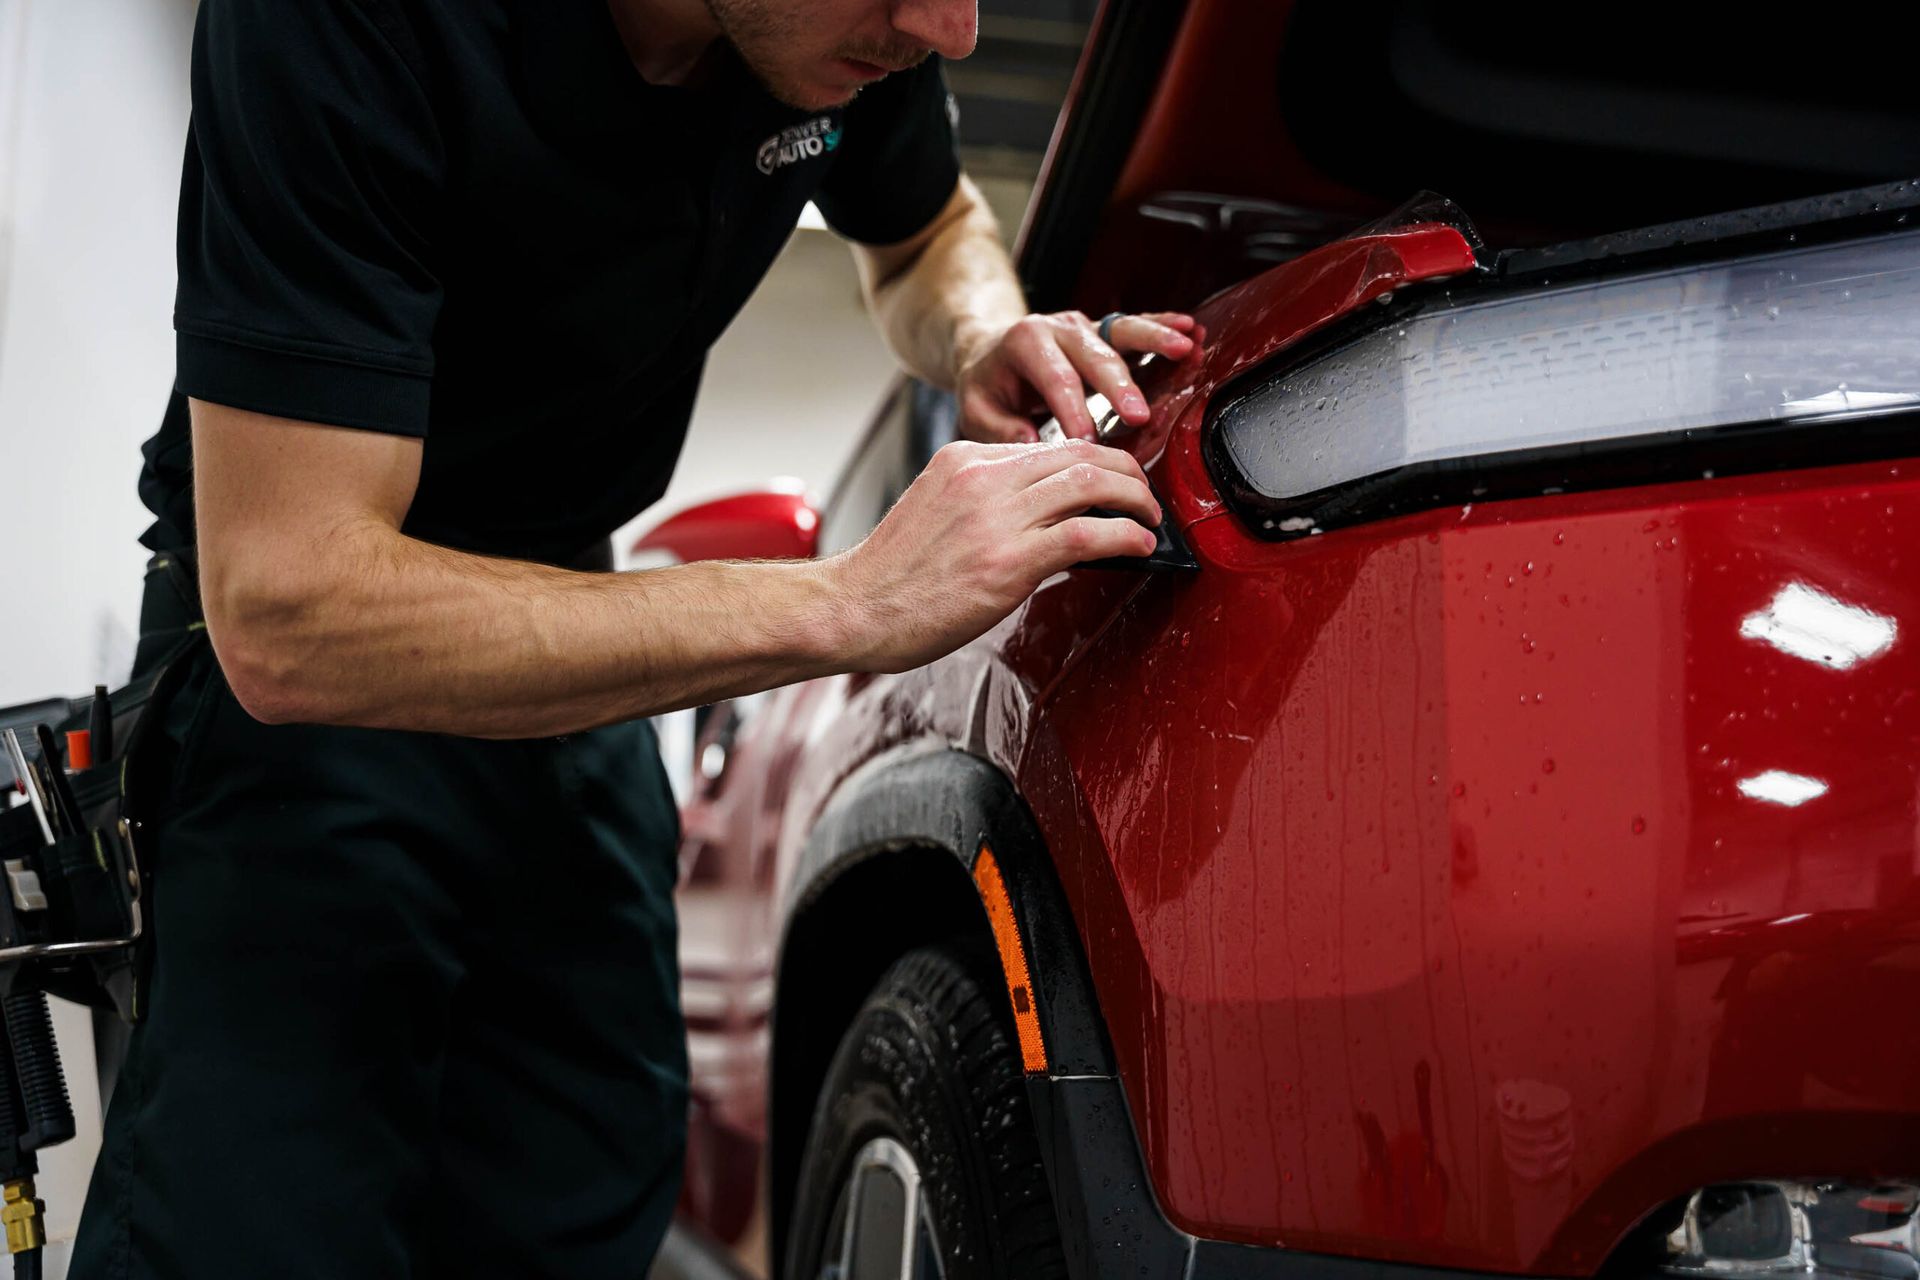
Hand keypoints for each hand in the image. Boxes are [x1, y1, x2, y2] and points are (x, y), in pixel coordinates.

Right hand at [830, 437, 1161, 671]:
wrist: (853, 607)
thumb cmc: (890, 576)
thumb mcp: (935, 512)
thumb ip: (982, 501)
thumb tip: (1036, 515)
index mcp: (963, 460)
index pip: (1048, 447)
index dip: (1094, 459)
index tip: (1113, 478)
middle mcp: (983, 478)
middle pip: (1080, 453)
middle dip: (1126, 469)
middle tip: (1144, 493)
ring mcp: (997, 517)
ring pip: (1090, 484)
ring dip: (1135, 498)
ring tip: (1150, 517)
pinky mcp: (1009, 561)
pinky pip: (1086, 534)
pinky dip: (1124, 535)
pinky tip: (1139, 544)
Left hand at [953, 310, 1197, 443]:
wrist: (990, 354)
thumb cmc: (988, 387)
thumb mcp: (976, 410)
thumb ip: (999, 429)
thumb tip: (1031, 447)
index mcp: (1026, 343)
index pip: (1056, 378)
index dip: (1073, 411)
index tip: (1086, 443)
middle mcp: (1059, 328)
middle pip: (1094, 356)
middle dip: (1119, 387)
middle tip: (1139, 415)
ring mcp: (1086, 328)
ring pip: (1123, 330)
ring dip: (1155, 341)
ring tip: (1185, 347)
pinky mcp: (1105, 333)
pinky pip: (1137, 328)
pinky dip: (1165, 326)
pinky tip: (1192, 329)